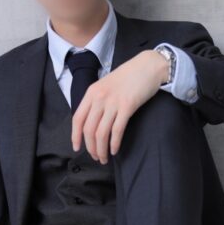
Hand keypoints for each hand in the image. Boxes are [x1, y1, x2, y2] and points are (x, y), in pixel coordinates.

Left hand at [71, 49, 169, 163]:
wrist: (148, 66)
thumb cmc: (129, 76)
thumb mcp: (106, 85)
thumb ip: (97, 100)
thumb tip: (92, 121)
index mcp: (91, 92)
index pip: (78, 118)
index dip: (75, 136)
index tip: (76, 147)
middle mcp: (99, 98)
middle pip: (88, 129)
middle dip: (90, 147)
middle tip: (95, 157)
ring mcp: (113, 102)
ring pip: (101, 133)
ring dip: (101, 149)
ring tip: (104, 158)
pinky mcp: (127, 107)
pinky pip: (117, 130)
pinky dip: (114, 143)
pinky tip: (115, 150)